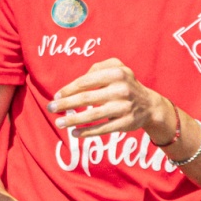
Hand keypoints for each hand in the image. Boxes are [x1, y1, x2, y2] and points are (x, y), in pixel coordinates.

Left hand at [50, 57, 177, 141]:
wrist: (149, 105)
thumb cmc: (125, 84)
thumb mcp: (116, 68)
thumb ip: (96, 68)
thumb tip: (76, 83)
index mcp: (116, 73)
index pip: (86, 82)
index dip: (68, 89)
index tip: (56, 96)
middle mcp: (121, 90)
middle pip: (86, 98)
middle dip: (65, 104)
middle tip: (50, 108)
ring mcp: (124, 107)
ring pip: (93, 115)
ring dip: (73, 120)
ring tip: (59, 123)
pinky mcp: (126, 123)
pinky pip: (103, 128)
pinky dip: (87, 132)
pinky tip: (74, 132)